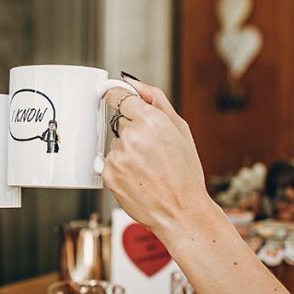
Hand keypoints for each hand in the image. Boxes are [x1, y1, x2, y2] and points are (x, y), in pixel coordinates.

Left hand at [102, 79, 215, 237]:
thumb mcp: (180, 130)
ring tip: (148, 168)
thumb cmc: (185, 172)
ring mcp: (118, 156)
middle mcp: (131, 136)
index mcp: (151, 120)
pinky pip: (110, 162)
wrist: (181, 211)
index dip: (115, 94)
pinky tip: (138, 178)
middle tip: (153, 151)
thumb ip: (156, 100)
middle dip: (133, 131)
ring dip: (127, 151)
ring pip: (116, 144)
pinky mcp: (108, 174)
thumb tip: (133, 82)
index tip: (108, 91)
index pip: (119, 96)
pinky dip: (121, 168)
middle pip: (120, 122)